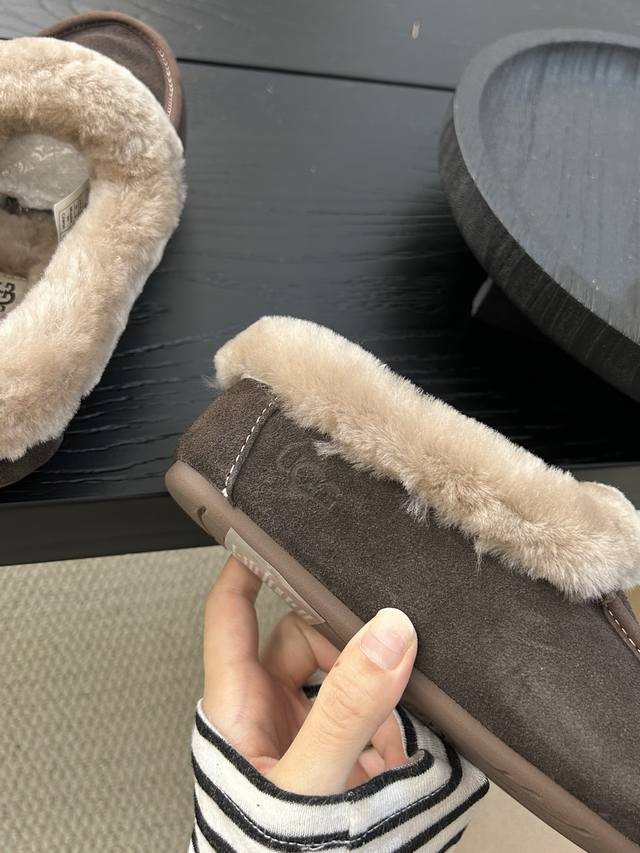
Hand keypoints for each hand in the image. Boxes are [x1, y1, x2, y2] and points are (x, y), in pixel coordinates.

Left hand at [203, 555, 417, 794]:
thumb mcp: (308, 781)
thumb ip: (345, 711)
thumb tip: (385, 637)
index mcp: (237, 706)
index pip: (230, 612)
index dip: (247, 566)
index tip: (276, 533)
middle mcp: (264, 713)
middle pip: (303, 638)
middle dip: (347, 645)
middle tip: (385, 654)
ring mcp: (298, 735)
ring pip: (341, 676)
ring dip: (375, 696)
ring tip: (393, 734)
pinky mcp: (330, 759)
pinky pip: (364, 720)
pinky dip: (388, 733)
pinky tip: (396, 757)